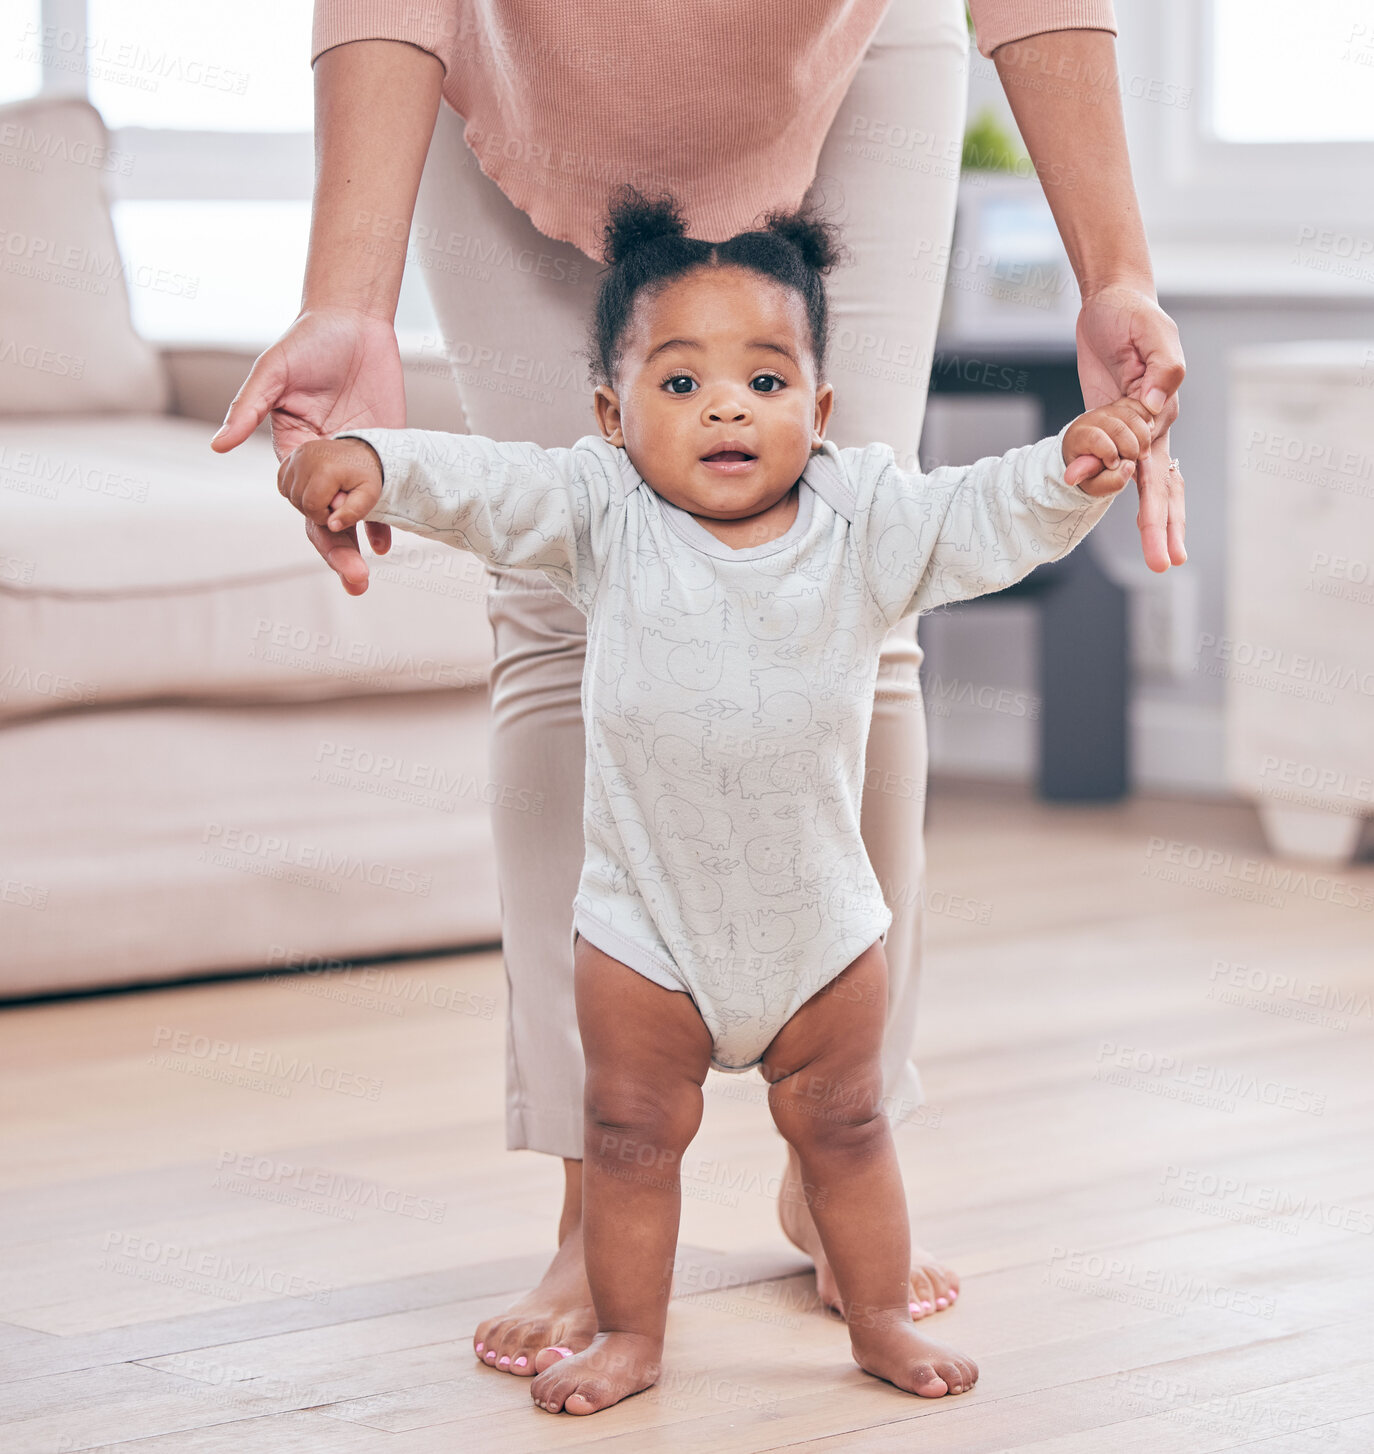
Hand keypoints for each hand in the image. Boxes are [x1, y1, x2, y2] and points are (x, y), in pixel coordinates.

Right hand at [210, 307, 405, 594]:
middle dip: (336, 551)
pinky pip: (386, 494)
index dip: (312, 515)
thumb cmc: (309, 340)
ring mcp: (357, 462)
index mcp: (293, 450)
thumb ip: (250, 408)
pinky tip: (388, 545)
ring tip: (364, 578)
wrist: (356, 321)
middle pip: (326, 518)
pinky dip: (386, 521)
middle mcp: (324, 464)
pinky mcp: (388, 452)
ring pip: (356, 514)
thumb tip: (218, 446)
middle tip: (353, 581)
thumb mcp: (275, 371)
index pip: (299, 498)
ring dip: (359, 546)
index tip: (328, 522)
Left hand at [1063, 396, 1155, 497]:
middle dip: (1130, 449)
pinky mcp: (1123, 405)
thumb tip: (1129, 467)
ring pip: (1132, 417)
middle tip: (1131, 462)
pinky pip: (1140, 406)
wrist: (1092, 455)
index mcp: (1078, 437)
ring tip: (1141, 454)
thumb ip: (1109, 481)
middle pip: (1117, 428)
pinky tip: (1148, 433)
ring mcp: (1108, 409)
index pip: (1095, 438)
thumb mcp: (1095, 485)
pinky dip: (1148, 421)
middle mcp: (1092, 418)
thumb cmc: (1092, 471)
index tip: (1114, 464)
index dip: (1109, 453)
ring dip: (1143, 438)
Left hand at [1076, 282, 1186, 571]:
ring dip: (1150, 521)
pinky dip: (1100, 480)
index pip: (1159, 467)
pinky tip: (1105, 504)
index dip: (1152, 498)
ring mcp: (1130, 430)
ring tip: (1159, 558)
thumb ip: (1162, 370)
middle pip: (1160, 487)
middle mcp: (1151, 429)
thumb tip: (1152, 406)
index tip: (1149, 524)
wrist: (1113, 304)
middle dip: (1163, 526)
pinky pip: (1106, 460)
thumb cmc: (1134, 316)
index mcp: (1162, 413)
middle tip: (1168, 564)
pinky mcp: (1106, 423)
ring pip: (1141, 484)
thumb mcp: (1152, 334)